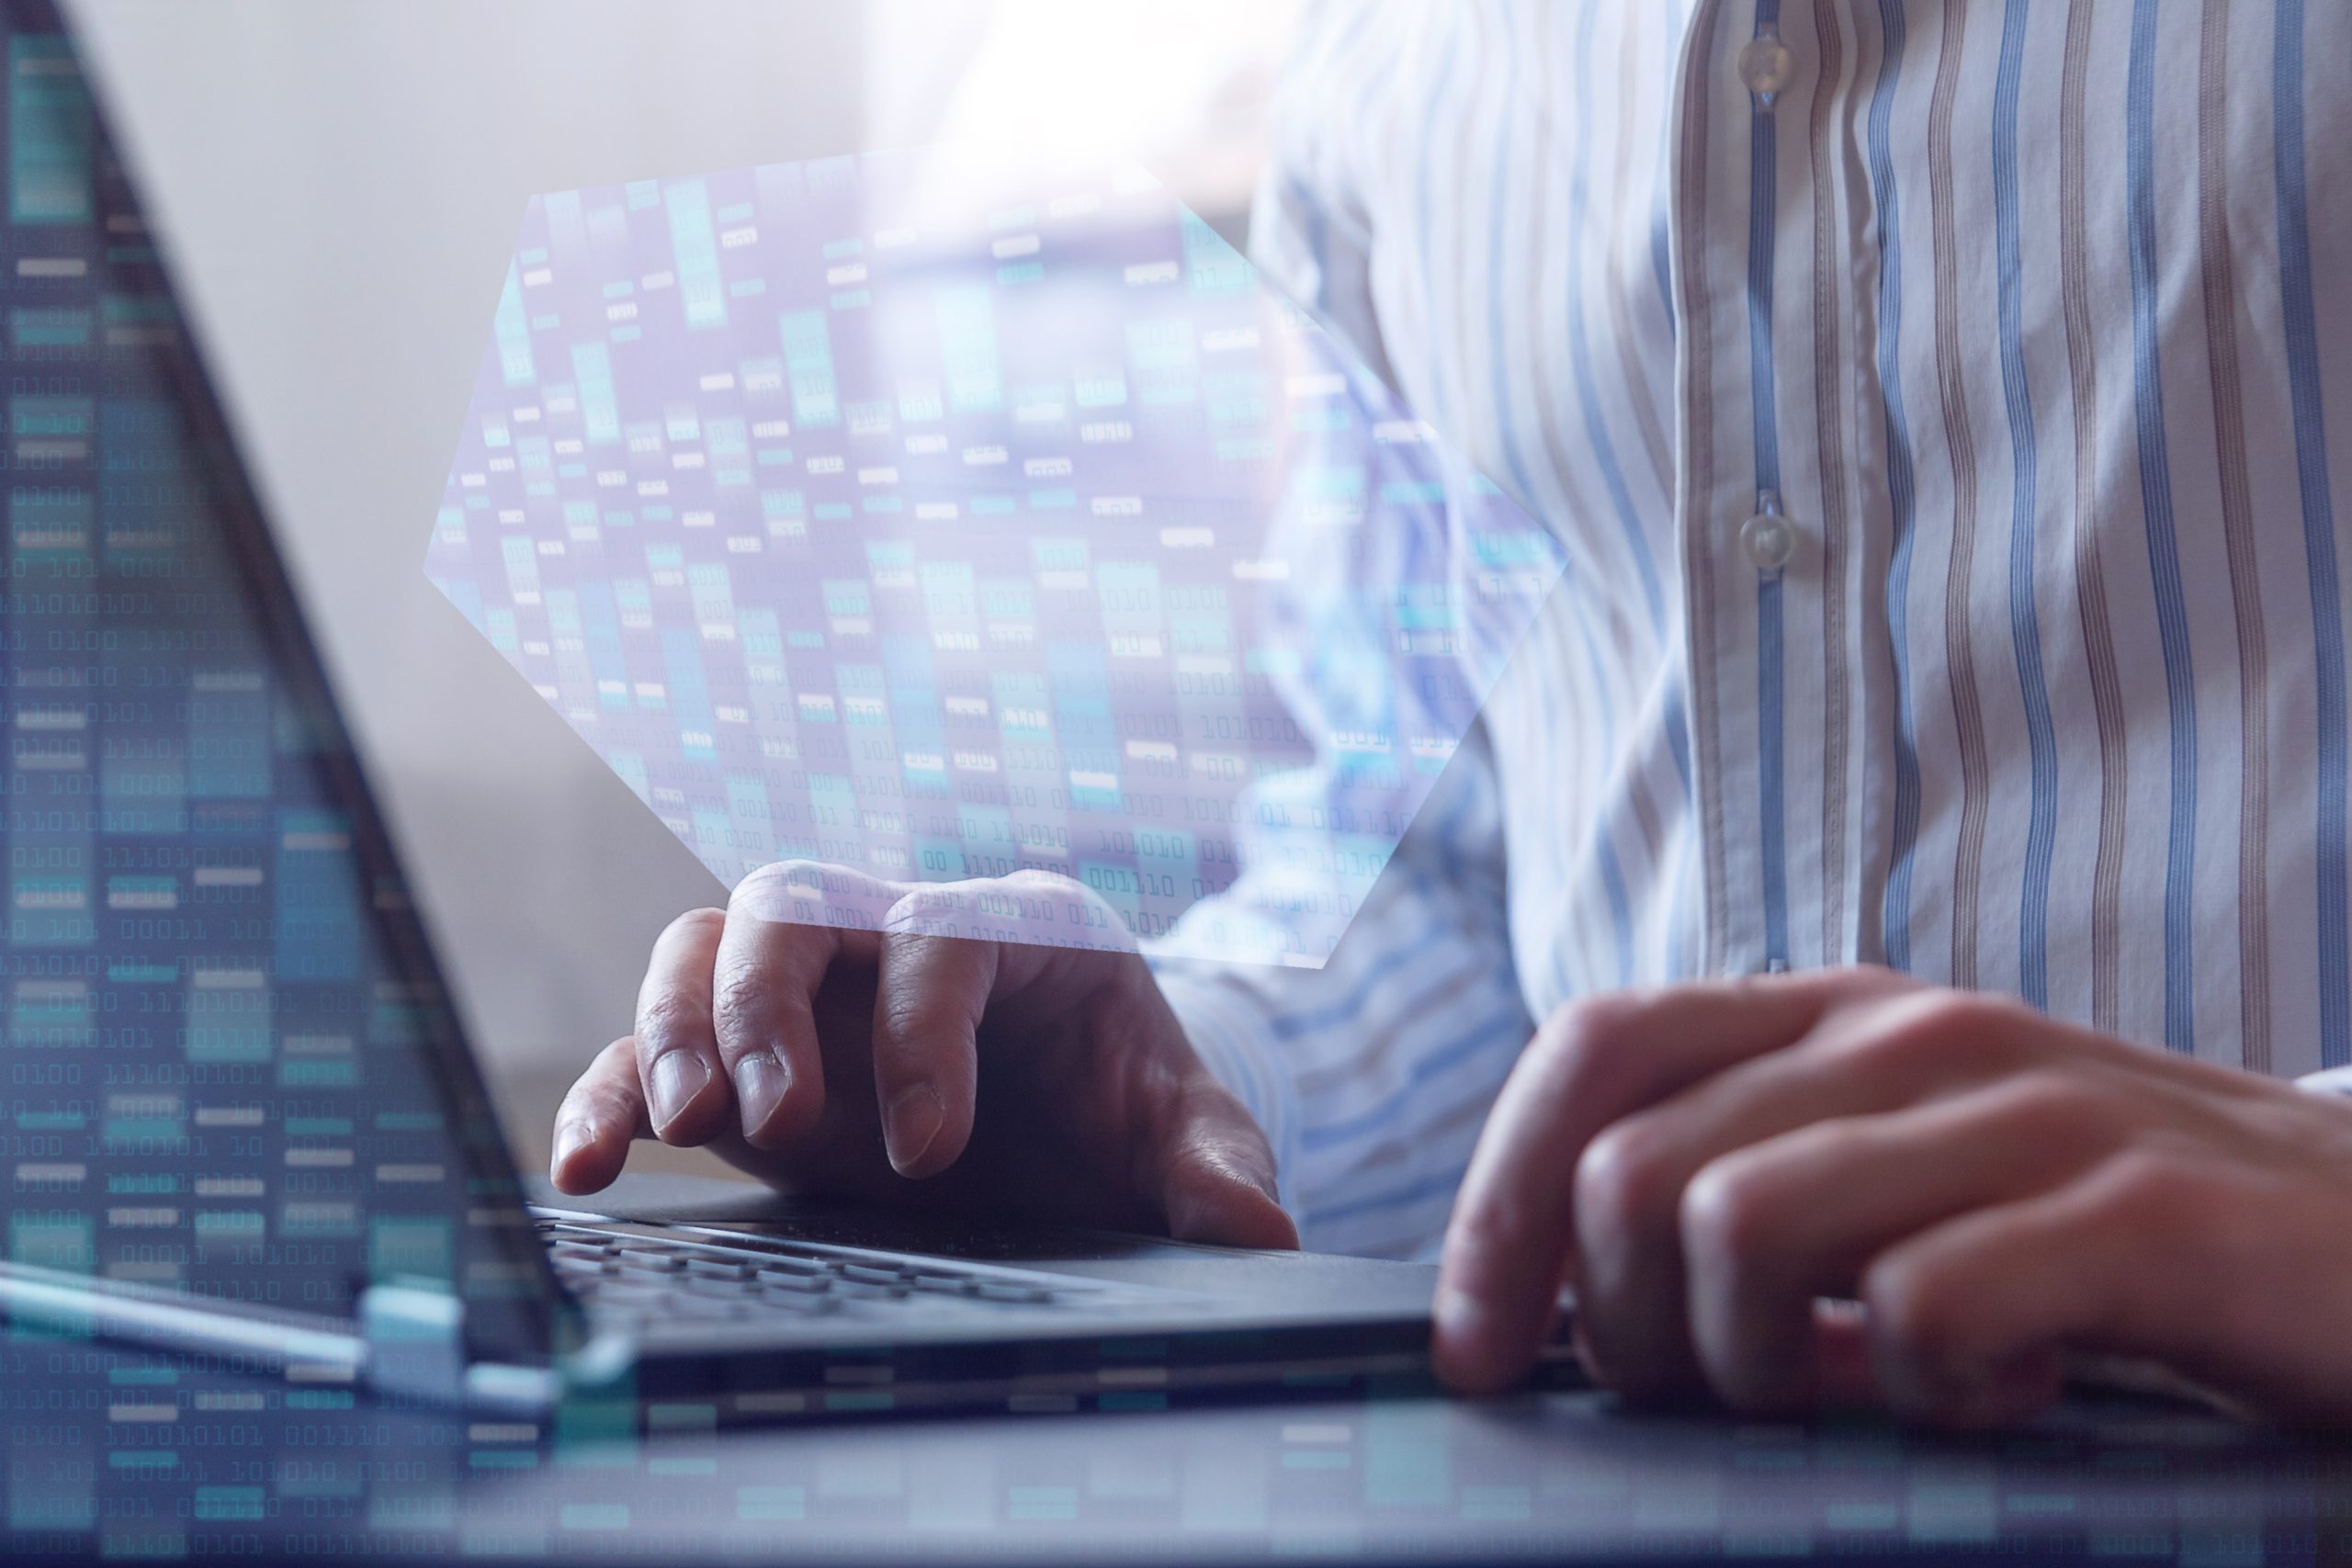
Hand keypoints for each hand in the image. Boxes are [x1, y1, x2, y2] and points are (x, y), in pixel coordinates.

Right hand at [547, 861, 1296, 1249]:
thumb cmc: (1125, 1096)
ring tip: (683, 1132)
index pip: (938, 937)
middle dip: (765, 1007)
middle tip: (775, 1129)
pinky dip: (606, 1090)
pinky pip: (646, 1043)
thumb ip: (1214, 1168)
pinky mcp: (747, 1059)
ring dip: (676, 1029)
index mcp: (1012, 927)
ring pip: (703, 945)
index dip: (924, 1033)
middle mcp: (890, 936)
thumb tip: (1261, 1232)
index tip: (935, 1153)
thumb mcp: (1181, 1127)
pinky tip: (586, 1167)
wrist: (1074, 1109)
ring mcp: (809, 992)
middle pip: (790, 903)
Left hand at [1432, 967, 2351, 1426]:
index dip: (1500, 1205)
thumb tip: (1573, 1304)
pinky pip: (1921, 1309)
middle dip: (1622, 1331)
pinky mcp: (2139, 1212)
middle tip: (1729, 1405)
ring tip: (1870, 1394)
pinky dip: (1932, 1395)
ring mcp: (2026, 1108)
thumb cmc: (2121, 1236)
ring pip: (1737, 1224)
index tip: (1483, 1354)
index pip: (1592, 1054)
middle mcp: (1912, 1032)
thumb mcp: (1917, 1183)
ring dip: (1761, 1365)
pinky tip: (2015, 1396)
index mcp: (1839, 1015)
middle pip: (1633, 1165)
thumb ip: (1767, 1197)